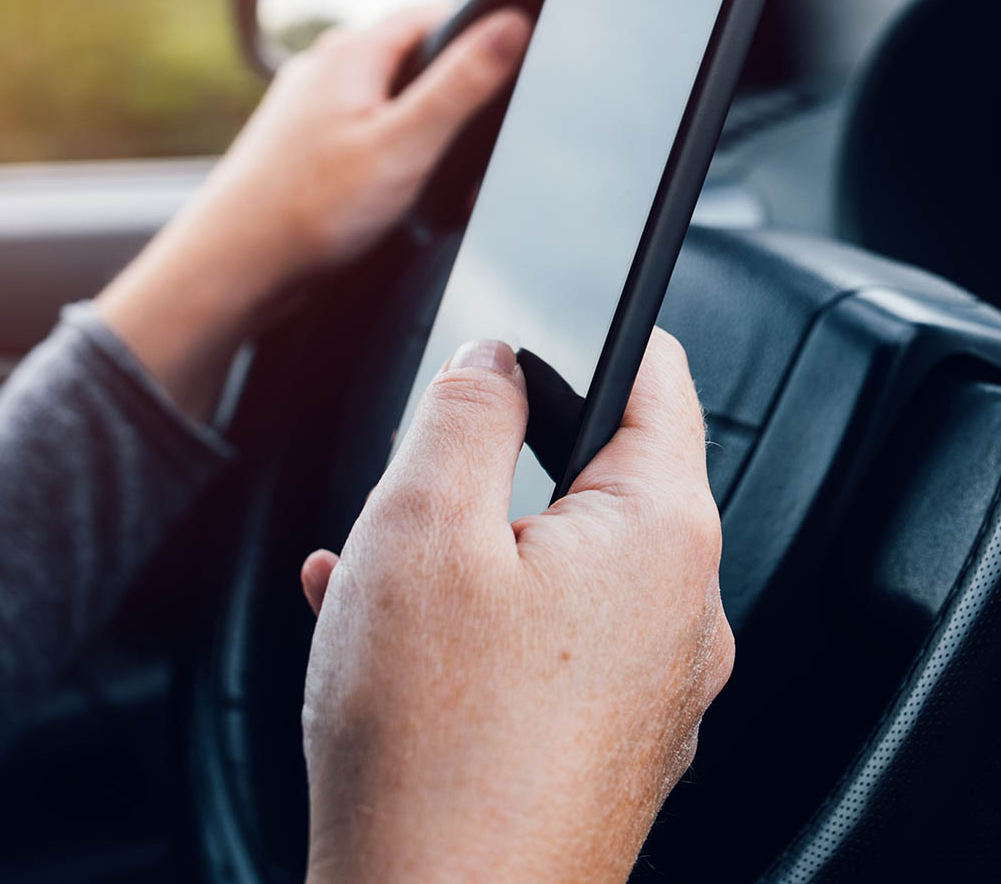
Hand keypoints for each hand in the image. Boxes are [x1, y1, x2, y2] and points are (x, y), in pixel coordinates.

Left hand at [96, 6, 530, 417]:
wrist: (236, 266)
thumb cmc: (309, 209)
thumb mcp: (405, 144)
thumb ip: (462, 85)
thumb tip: (511, 27)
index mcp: (352, 52)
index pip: (435, 12)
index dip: (480, 34)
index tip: (509, 69)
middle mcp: (325, 69)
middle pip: (412, 60)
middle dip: (451, 96)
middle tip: (473, 143)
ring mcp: (309, 108)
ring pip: (386, 102)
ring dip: (419, 134)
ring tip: (430, 180)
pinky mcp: (303, 148)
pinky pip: (363, 136)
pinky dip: (390, 158)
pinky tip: (392, 199)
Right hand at [301, 332, 733, 883]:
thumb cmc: (433, 747)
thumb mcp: (424, 528)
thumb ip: (464, 413)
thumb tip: (492, 361)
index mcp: (659, 536)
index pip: (658, 381)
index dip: (603, 330)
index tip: (560, 313)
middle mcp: (679, 609)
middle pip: (596, 475)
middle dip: (502, 459)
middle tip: (424, 478)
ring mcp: (649, 680)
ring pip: (557, 558)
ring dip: (470, 543)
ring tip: (381, 567)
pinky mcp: (607, 733)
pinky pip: (547, 634)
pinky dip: (477, 612)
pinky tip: (395, 630)